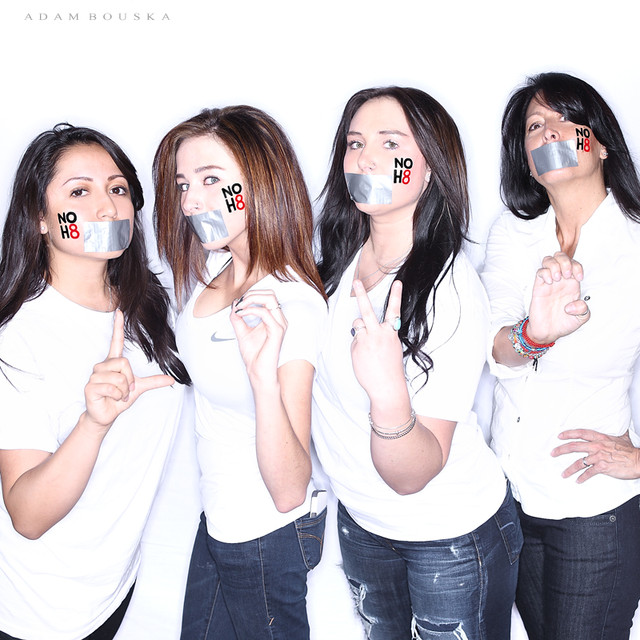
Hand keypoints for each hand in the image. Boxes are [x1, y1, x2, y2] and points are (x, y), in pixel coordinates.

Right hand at [84, 309, 174, 431]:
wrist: (106, 415)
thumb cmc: (119, 398)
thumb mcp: (139, 388)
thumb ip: (153, 381)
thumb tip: (171, 379)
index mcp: (114, 362)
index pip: (116, 341)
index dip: (117, 326)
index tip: (119, 311)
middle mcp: (103, 365)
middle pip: (124, 363)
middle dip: (130, 380)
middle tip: (125, 390)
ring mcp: (95, 375)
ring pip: (119, 377)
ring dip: (124, 391)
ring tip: (118, 395)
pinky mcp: (90, 386)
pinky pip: (112, 388)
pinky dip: (117, 396)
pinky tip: (111, 398)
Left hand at [230, 290, 286, 384]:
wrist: (257, 372)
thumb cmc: (254, 356)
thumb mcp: (242, 332)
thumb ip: (238, 318)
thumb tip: (234, 304)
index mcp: (274, 319)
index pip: (267, 296)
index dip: (251, 295)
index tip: (237, 304)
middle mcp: (279, 320)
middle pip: (270, 294)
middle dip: (252, 294)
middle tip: (239, 303)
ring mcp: (280, 325)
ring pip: (270, 298)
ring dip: (251, 299)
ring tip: (240, 307)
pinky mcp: (277, 331)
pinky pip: (264, 312)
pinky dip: (250, 310)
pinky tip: (241, 314)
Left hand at [350, 279, 405, 401]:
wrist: (386, 386)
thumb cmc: (389, 368)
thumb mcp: (391, 347)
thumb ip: (380, 334)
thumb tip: (363, 328)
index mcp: (391, 333)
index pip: (394, 311)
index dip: (396, 295)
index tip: (397, 282)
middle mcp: (378, 334)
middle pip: (367, 310)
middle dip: (361, 294)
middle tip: (356, 281)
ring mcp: (366, 340)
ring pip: (357, 323)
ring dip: (359, 329)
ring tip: (367, 343)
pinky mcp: (356, 347)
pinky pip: (354, 340)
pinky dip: (357, 346)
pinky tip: (364, 358)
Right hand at [527, 252, 589, 343]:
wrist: (549, 332)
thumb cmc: (564, 324)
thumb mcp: (581, 319)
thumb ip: (584, 310)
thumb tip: (572, 304)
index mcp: (572, 284)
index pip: (575, 264)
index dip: (578, 266)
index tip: (578, 278)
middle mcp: (561, 281)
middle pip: (561, 257)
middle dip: (565, 261)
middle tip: (566, 274)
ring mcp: (549, 283)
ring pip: (549, 260)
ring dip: (555, 265)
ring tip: (557, 278)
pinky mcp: (538, 287)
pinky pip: (540, 272)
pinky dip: (545, 273)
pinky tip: (550, 282)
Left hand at [551, 429, 639, 482]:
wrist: (638, 461)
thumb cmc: (631, 451)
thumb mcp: (622, 438)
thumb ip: (616, 433)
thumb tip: (620, 427)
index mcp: (600, 438)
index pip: (581, 433)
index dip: (569, 434)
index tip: (559, 436)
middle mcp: (597, 446)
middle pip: (574, 446)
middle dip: (561, 450)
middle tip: (552, 453)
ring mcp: (598, 457)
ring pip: (578, 462)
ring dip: (569, 469)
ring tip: (563, 474)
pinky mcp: (602, 467)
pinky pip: (588, 473)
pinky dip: (582, 478)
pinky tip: (578, 481)